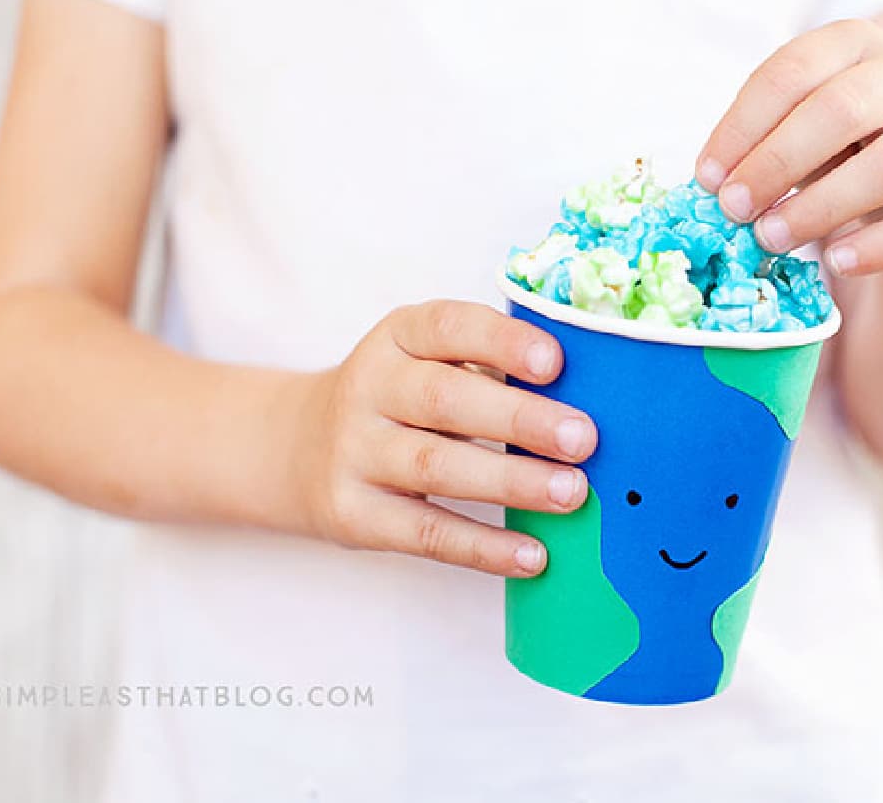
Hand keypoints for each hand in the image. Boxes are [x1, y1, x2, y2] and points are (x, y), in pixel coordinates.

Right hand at [291, 300, 596, 577]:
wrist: (297, 447)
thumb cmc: (400, 401)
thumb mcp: (427, 362)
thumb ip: (490, 368)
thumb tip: (585, 402)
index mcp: (398, 337)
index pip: (448, 327)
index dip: (502, 342)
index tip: (556, 362)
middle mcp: (369, 387)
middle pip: (445, 400)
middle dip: (520, 420)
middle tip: (583, 438)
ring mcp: (355, 452)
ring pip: (436, 466)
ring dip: (510, 482)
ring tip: (571, 493)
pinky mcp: (353, 512)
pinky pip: (425, 532)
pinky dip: (483, 547)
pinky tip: (533, 555)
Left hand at [696, 18, 882, 276]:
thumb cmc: (836, 146)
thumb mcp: (796, 126)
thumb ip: (760, 143)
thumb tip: (712, 186)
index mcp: (853, 44)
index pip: (791, 72)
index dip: (742, 127)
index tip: (705, 179)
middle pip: (841, 110)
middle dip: (776, 163)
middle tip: (733, 209)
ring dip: (820, 207)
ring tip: (770, 238)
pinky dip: (881, 245)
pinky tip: (837, 262)